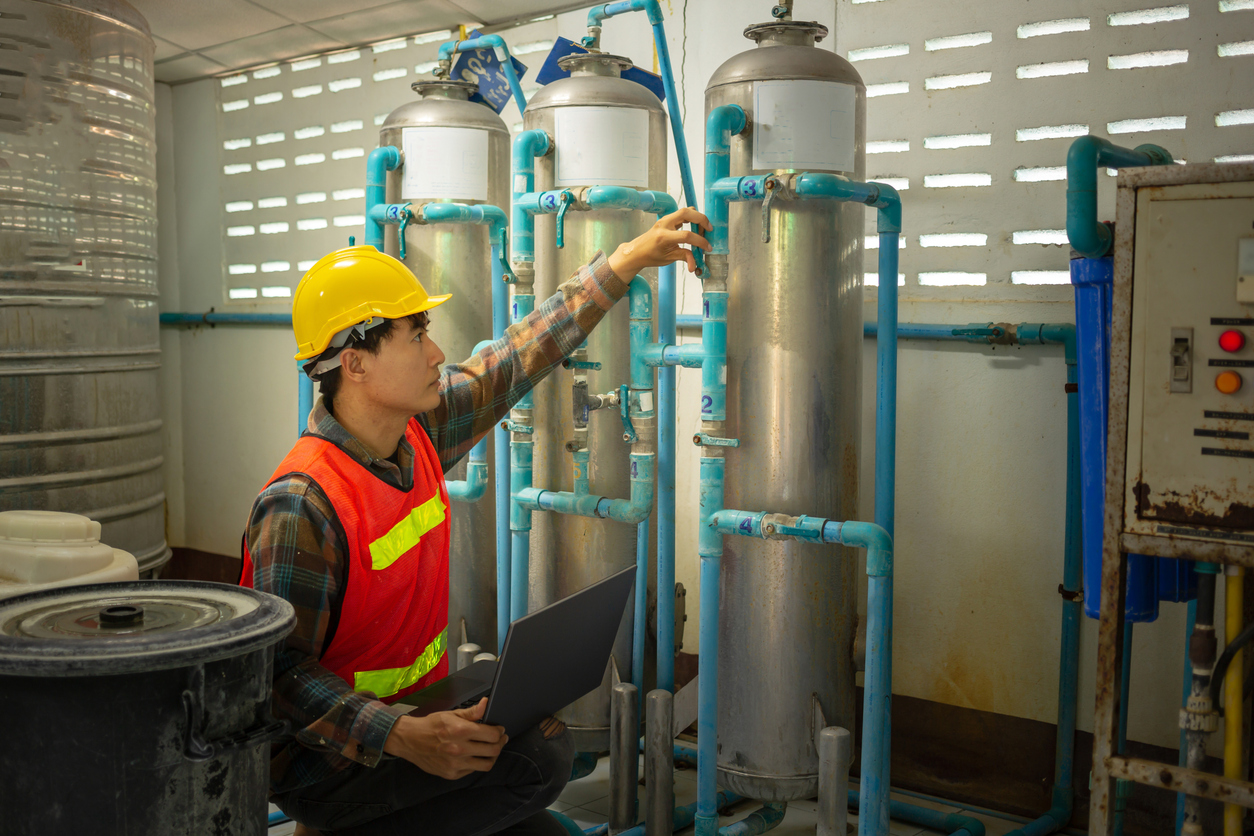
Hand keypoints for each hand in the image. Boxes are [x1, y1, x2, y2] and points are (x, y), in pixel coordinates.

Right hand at [383, 698, 507, 779]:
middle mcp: (459, 749)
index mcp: (461, 731)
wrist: (410, 740)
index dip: (500, 732)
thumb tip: (486, 703)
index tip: (500, 730)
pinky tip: (474, 756)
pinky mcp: (452, 774)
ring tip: (491, 750)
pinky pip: (472, 770)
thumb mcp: (451, 714)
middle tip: (501, 739)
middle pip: (493, 750)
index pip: (492, 735)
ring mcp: (456, 764)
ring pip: (486, 764)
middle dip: (500, 744)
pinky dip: (476, 763)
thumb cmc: (431, 725)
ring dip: (492, 757)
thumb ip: (472, 712)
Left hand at [607, 207, 711, 277]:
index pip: (687, 235)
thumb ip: (684, 257)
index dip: (700, 241)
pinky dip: (691, 217)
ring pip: (685, 210)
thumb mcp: (668, 258)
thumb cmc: (651, 256)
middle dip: (701, 219)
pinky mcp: (667, 218)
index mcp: (663, 237)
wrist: (638, 251)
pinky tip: (695, 227)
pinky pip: (682, 213)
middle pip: (687, 213)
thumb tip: (696, 264)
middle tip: (709, 229)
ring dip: (697, 217)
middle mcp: (664, 224)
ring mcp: (665, 219)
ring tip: (703, 229)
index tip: (707, 247)